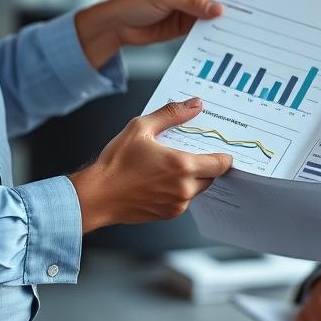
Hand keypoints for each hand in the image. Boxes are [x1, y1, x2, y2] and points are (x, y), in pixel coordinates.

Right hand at [68, 98, 231, 232]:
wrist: (97, 195)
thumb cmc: (115, 163)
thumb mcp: (141, 128)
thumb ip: (171, 114)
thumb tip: (194, 105)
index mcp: (182, 166)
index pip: (220, 164)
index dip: (224, 156)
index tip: (220, 149)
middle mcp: (183, 188)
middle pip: (211, 177)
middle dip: (205, 165)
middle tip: (190, 153)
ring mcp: (177, 204)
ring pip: (197, 189)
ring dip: (191, 178)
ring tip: (170, 165)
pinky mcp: (167, 214)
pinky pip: (183, 201)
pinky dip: (178, 190)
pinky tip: (160, 179)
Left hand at [74, 0, 277, 67]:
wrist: (117, 25)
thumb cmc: (137, 3)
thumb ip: (192, 4)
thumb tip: (221, 9)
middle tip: (273, 3)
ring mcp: (194, 12)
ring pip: (222, 14)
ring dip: (237, 20)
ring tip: (259, 26)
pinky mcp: (189, 29)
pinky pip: (210, 31)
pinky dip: (221, 35)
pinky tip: (234, 42)